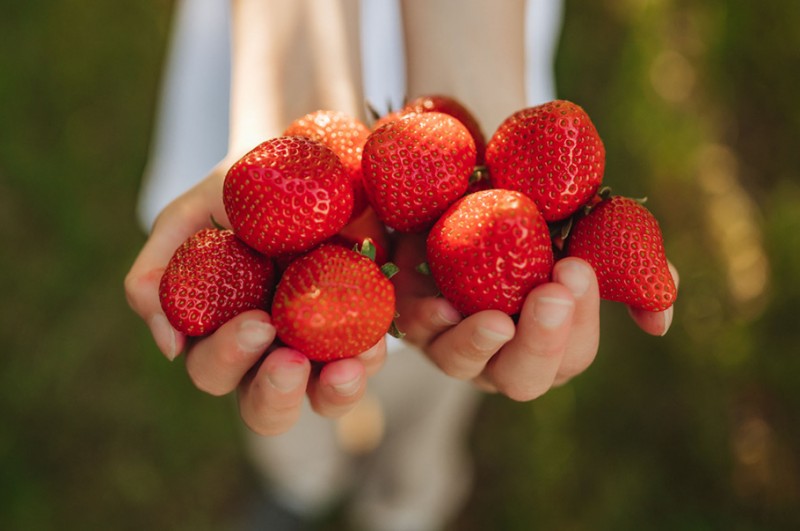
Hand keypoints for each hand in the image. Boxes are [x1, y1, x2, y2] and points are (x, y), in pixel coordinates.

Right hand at [124, 159, 385, 434]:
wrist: (304, 159)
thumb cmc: (237, 193)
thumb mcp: (188, 219)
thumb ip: (156, 275)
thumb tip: (170, 346)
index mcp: (220, 334)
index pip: (214, 372)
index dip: (229, 358)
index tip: (257, 323)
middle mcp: (269, 352)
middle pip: (265, 408)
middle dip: (276, 393)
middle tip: (290, 361)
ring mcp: (319, 346)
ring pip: (324, 400)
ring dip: (334, 393)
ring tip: (347, 367)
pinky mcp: (362, 327)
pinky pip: (369, 359)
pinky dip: (372, 354)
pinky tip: (374, 337)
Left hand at [391, 232, 677, 400]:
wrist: (468, 184)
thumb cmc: (534, 214)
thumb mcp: (584, 227)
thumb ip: (625, 268)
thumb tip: (658, 324)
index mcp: (547, 342)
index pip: (572, 352)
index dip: (580, 322)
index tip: (578, 269)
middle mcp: (500, 353)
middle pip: (523, 378)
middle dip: (542, 340)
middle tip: (552, 294)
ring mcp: (451, 340)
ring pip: (463, 364)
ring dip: (482, 343)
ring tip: (496, 320)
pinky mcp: (412, 315)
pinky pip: (413, 330)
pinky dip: (426, 321)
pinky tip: (438, 304)